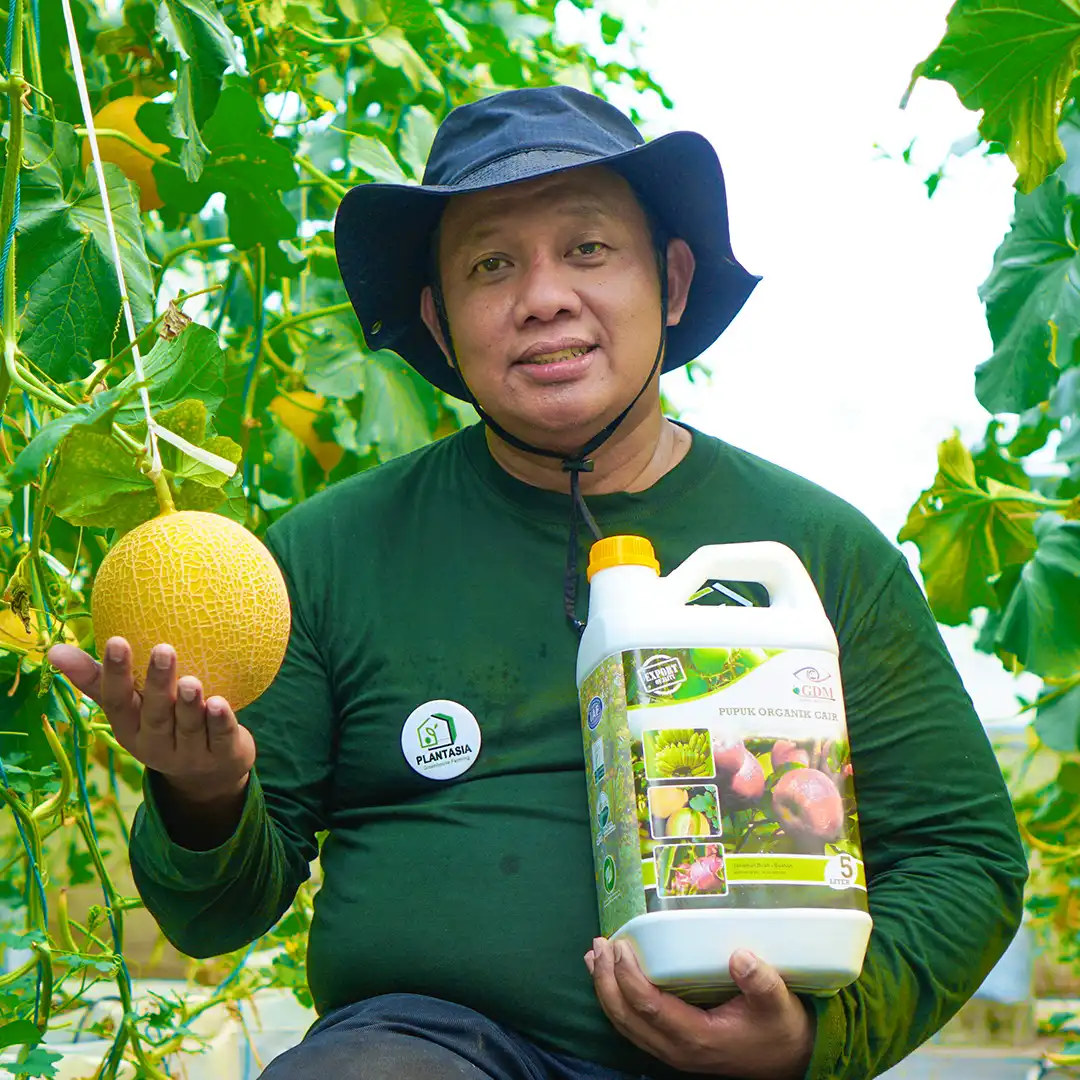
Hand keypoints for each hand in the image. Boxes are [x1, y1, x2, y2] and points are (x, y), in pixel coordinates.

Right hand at [48, 636, 253, 802]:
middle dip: (157, 684)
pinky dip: (220, 721)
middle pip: (155, 715)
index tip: (117, 640)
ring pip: (188, 728)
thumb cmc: (163, 724)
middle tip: (163, 650)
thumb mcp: (131, 708)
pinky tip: (220, 702)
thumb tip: (53, 650)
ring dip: (189, 705)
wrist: (209, 773)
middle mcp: (156, 745)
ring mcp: (188, 754)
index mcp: (130, 729)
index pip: (118, 702)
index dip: (115, 674)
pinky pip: (220, 737)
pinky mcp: (220, 756)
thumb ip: (100, 679)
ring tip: (191, 681)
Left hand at [585, 939, 813, 1078]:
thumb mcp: (779, 1004)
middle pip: (626, 1017)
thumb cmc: (781, 1029)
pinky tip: (610, 979)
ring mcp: (672, 1051)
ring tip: (594, 957)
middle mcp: (677, 1049)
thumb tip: (740, 956)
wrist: (789, 1061)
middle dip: (607, 980)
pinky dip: (616, 1001)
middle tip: (600, 945)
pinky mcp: (673, 1046)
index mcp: (697, 1038)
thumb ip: (761, 982)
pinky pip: (634, 1026)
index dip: (629, 978)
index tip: (620, 946)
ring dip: (605, 990)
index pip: (649, 1007)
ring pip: (625, 1024)